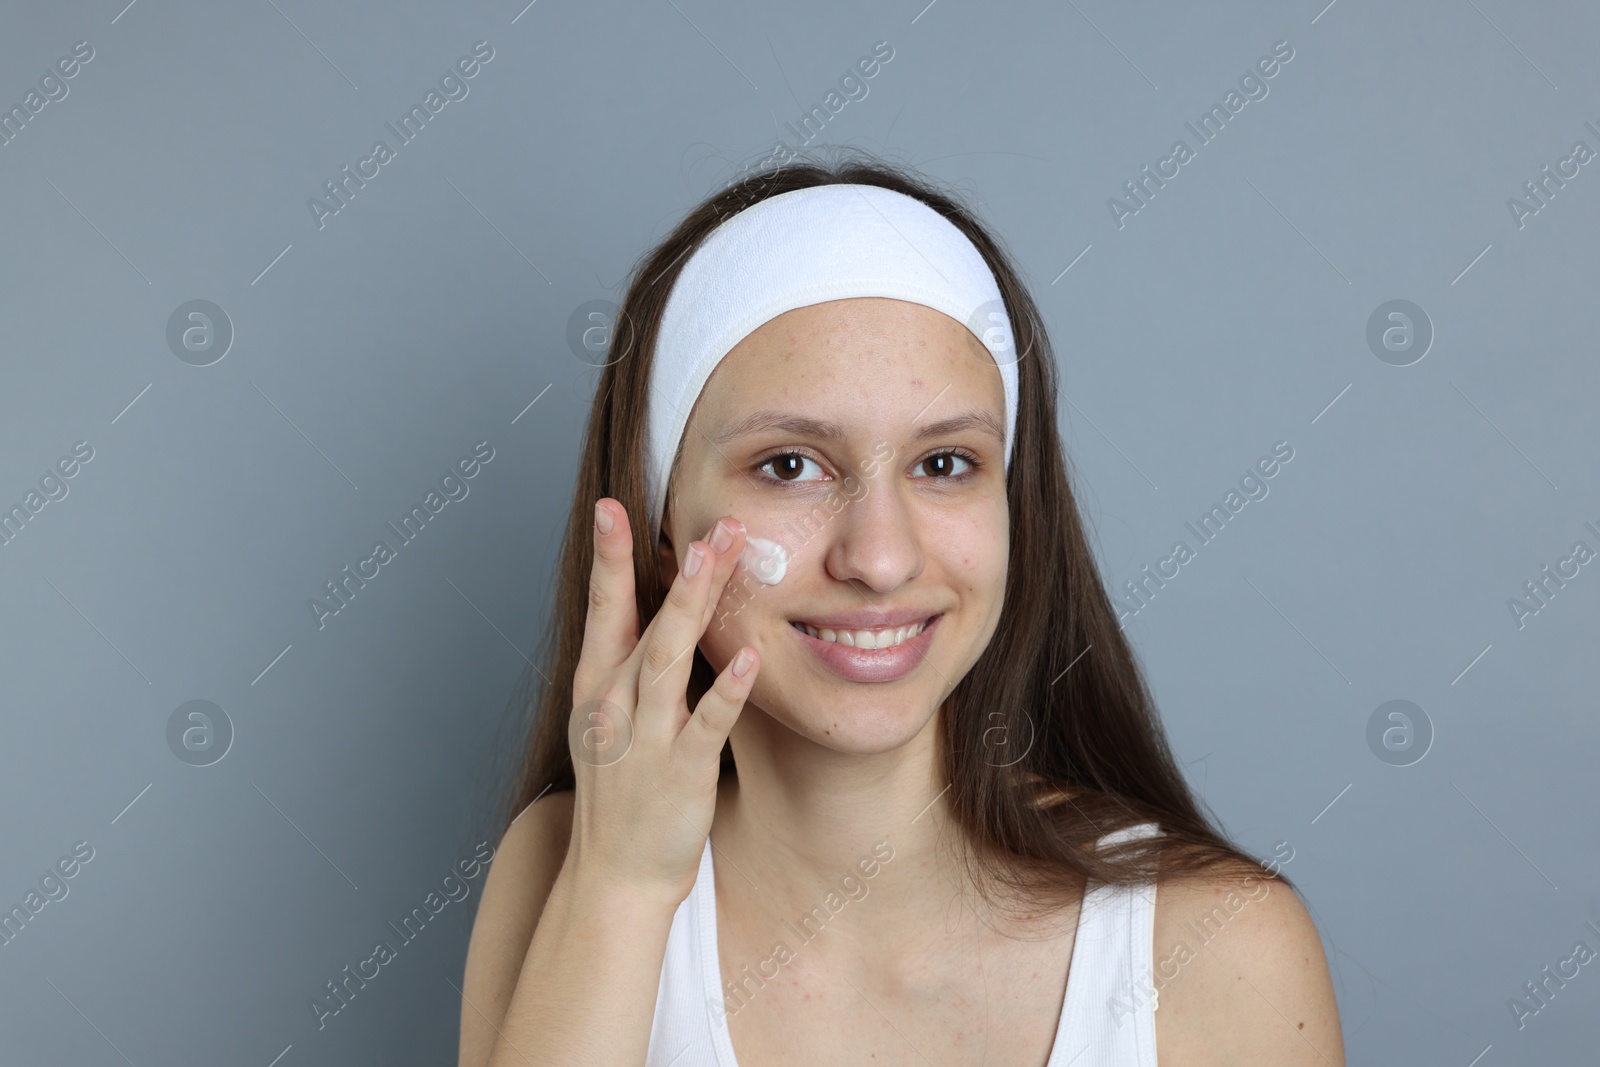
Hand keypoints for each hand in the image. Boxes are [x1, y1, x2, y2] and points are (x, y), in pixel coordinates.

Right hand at [563, 499, 759, 905]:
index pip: (602, 607)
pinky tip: (750, 660)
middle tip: (708, 520)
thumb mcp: (612, 718)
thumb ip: (633, 663)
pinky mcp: (680, 771)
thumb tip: (668, 605)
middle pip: (642, 620)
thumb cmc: (621, 791)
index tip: (610, 505)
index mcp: (596, 684)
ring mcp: (644, 737)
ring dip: (692, 606)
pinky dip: (726, 690)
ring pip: (666, 659)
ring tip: (716, 559)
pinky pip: (706, 724)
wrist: (615, 875)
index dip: (607, 556)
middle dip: (674, 567)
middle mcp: (613, 703)